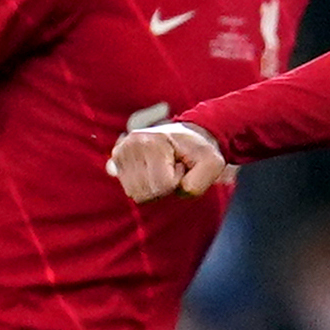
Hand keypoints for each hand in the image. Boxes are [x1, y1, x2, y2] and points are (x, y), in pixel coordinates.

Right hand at [110, 118, 234, 201]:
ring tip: (163, 169)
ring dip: (154, 187)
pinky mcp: (116, 159)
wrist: (187, 136)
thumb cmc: (200, 151)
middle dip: (164, 187)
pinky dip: (144, 185)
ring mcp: (120, 151)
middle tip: (172, 168)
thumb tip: (177, 189)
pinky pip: (130, 190)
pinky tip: (153, 170)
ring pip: (136, 194)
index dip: (177, 182)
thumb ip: (199, 182)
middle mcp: (131, 144)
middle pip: (145, 193)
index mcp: (154, 143)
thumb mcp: (213, 163)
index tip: (181, 166)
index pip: (162, 185)